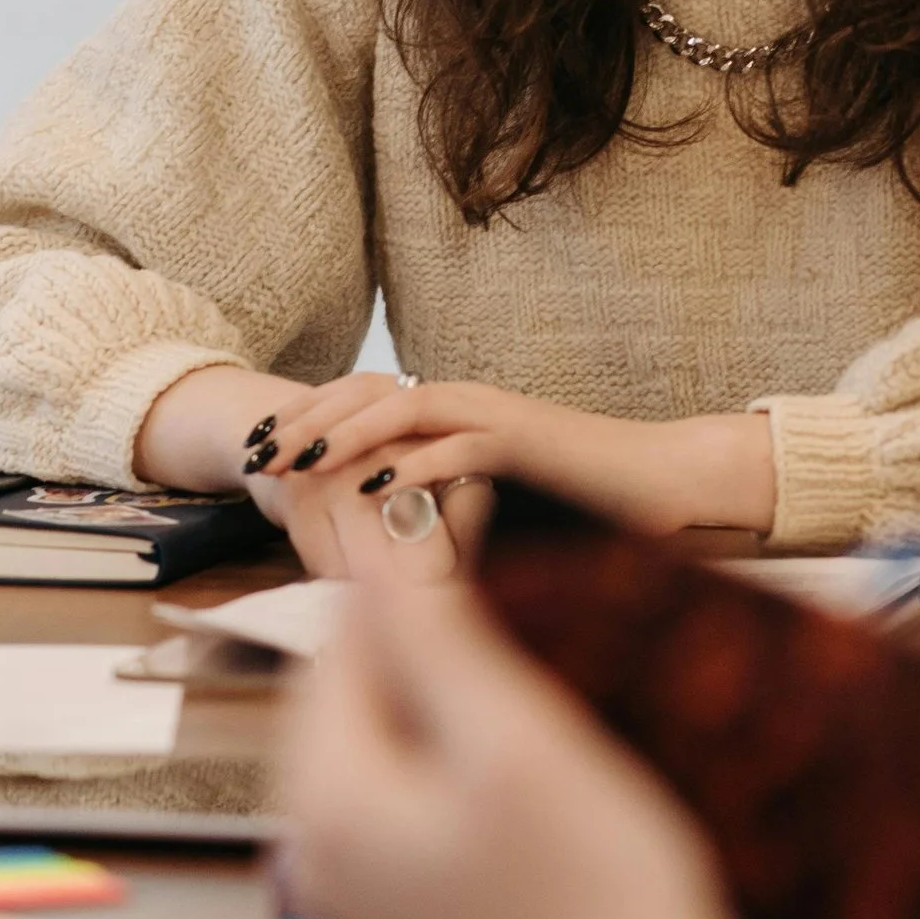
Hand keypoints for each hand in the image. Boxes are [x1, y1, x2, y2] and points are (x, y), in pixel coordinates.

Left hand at [251, 375, 774, 579]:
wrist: (664, 480)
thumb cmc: (580, 502)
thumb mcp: (488, 497)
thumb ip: (437, 498)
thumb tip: (380, 527)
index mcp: (451, 410)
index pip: (359, 396)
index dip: (304, 416)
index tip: (257, 452)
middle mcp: (466, 401)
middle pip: (364, 391)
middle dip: (304, 420)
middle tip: (256, 455)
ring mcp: (495, 416)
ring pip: (400, 406)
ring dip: (341, 433)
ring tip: (296, 464)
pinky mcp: (526, 441)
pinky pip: (458, 446)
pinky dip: (411, 466)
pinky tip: (372, 492)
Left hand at [283, 573, 800, 918]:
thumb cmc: (593, 893)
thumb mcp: (515, 737)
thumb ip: (434, 632)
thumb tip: (382, 531)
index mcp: (325, 804)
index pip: (338, 645)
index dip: (409, 587)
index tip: (484, 554)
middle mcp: (315, 858)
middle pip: (350, 700)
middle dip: (423, 648)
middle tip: (519, 628)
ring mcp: (357, 902)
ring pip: (383, 752)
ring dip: (445, 706)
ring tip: (535, 697)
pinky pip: (408, 809)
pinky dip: (456, 770)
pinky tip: (531, 775)